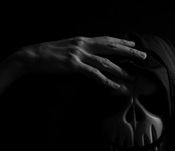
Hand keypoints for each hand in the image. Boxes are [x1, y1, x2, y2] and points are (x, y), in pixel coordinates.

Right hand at [13, 36, 146, 90]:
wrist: (31, 56)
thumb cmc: (48, 55)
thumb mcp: (66, 48)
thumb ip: (79, 50)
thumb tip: (89, 56)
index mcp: (82, 40)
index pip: (106, 40)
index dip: (121, 42)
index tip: (133, 44)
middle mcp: (83, 44)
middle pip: (111, 48)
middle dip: (129, 52)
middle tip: (143, 56)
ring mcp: (78, 54)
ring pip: (105, 62)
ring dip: (120, 70)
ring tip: (131, 76)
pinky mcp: (73, 65)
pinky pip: (93, 74)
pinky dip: (105, 81)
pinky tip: (114, 86)